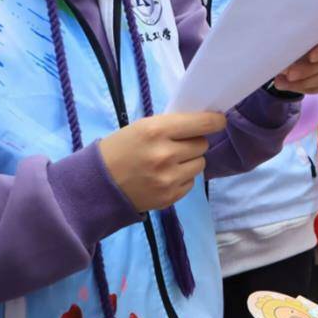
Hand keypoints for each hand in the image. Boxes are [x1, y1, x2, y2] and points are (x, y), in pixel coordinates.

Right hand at [99, 112, 226, 211]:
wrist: (98, 184)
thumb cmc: (120, 149)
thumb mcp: (141, 128)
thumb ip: (171, 125)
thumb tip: (203, 123)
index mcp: (156, 131)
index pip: (201, 124)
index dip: (214, 121)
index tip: (219, 120)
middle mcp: (165, 154)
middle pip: (202, 144)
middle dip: (193, 142)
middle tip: (177, 144)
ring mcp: (168, 178)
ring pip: (200, 164)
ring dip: (190, 161)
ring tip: (170, 161)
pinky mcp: (169, 196)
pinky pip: (191, 182)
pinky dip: (182, 178)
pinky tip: (164, 176)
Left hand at [275, 30, 317, 93]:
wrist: (295, 42)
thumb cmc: (296, 33)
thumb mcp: (294, 30)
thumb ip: (295, 38)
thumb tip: (286, 51)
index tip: (311, 58)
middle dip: (307, 71)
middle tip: (288, 73)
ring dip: (301, 82)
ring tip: (281, 81)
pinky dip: (303, 87)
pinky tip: (287, 85)